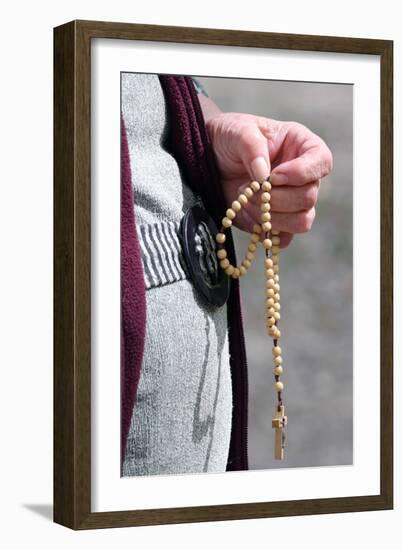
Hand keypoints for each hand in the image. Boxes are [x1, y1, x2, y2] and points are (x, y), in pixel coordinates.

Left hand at [205, 112, 332, 247]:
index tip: (274, 175)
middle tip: (247, 188)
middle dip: (276, 198)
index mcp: (302, 147)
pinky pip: (283, 239)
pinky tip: (247, 214)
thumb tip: (264, 175)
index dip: (302, 172)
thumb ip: (252, 147)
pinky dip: (265, 231)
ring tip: (246, 201)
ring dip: (270, 216)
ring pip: (301, 222)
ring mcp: (293, 202)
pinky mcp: (277, 223)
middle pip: (309, 197)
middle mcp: (303, 177)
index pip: (322, 162)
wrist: (210, 159)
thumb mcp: (239, 131)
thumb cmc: (230, 138)